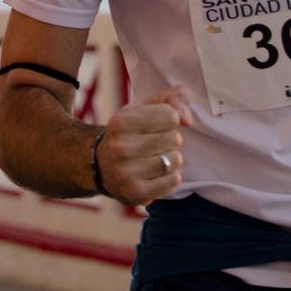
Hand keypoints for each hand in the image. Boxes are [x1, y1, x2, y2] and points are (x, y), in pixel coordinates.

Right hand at [95, 86, 195, 205]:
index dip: (168, 120)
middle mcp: (120, 146)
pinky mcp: (135, 192)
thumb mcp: (146, 108)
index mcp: (121, 121)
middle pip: (175, 139)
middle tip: (154, 144)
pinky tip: (156, 173)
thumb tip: (188, 120)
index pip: (170, 116)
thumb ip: (174, 98)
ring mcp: (126, 172)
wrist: (103, 165)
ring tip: (155, 158)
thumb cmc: (131, 132)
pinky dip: (170, 177)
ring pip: (175, 160)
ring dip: (171, 159)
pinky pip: (173, 181)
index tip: (154, 125)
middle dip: (170, 140)